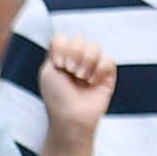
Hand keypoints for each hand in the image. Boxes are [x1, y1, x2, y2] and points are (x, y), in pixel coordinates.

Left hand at [39, 30, 115, 144]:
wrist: (71, 117)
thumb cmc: (57, 97)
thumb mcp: (47, 71)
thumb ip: (55, 49)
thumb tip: (66, 37)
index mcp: (60, 58)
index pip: (63, 38)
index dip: (62, 46)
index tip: (59, 64)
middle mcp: (76, 60)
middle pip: (80, 38)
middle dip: (75, 53)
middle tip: (71, 71)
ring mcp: (92, 67)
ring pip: (95, 46)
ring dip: (87, 61)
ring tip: (82, 77)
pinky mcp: (107, 75)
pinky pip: (108, 60)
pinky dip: (100, 69)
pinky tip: (93, 82)